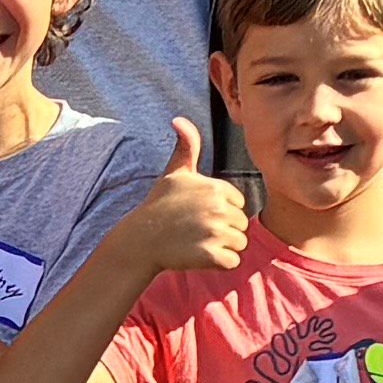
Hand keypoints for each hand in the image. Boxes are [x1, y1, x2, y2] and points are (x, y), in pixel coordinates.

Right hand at [110, 117, 249, 283]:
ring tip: (198, 242)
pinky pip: (233, 262)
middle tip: (197, 230)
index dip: (222, 210)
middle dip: (224, 229)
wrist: (141, 239)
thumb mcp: (174, 173)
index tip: (199, 213)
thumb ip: (187, 147)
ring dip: (223, 247)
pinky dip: (219, 263)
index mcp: (216, 187)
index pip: (239, 203)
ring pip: (239, 243)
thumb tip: (179, 119)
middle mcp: (218, 208)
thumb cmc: (159, 205)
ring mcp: (215, 232)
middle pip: (242, 224)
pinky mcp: (211, 256)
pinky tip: (200, 255)